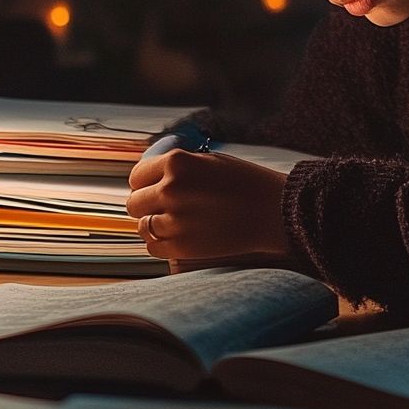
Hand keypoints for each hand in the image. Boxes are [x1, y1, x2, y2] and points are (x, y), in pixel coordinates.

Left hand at [126, 150, 288, 259]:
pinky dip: (161, 243)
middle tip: (165, 207)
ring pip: (142, 227)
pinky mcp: (181, 247)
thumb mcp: (209, 160)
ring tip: (175, 222)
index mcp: (176, 163)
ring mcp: (174, 220)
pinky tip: (177, 236)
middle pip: (134, 203)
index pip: (137, 176)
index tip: (154, 188)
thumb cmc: (245, 183)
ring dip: (154, 225)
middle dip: (147, 205)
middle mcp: (170, 190)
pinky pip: (153, 247)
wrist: (274, 211)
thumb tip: (150, 177)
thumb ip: (177, 167)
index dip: (145, 183)